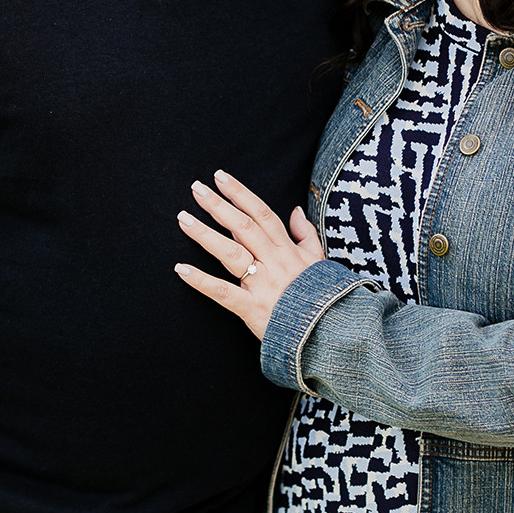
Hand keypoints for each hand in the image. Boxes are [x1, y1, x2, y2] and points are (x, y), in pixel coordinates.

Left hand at [173, 170, 325, 339]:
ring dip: (205, 234)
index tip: (220, 177)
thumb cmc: (323, 298)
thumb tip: (295, 211)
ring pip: (231, 253)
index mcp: (288, 251)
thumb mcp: (321, 263)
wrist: (332, 335)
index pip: (262, 214)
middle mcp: (275, 263)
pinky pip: (223, 292)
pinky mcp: (253, 309)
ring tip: (183, 218)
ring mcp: (264, 285)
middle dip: (219, 205)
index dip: (241, 194)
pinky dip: (201, 281)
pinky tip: (181, 268)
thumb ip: (307, 236)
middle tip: (195, 188)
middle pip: (244, 227)